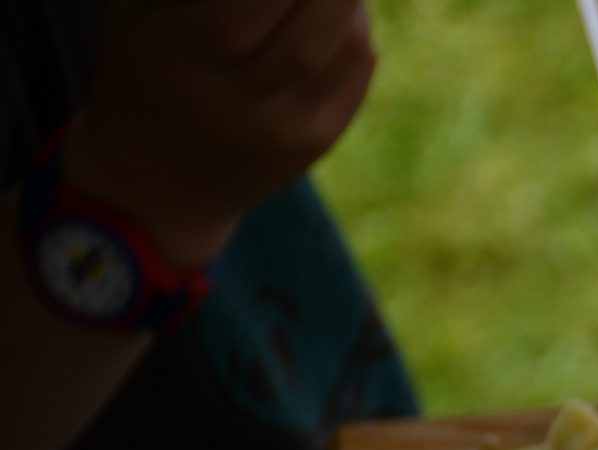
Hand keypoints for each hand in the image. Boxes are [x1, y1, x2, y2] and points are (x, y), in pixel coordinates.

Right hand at [64, 0, 375, 267]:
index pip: (253, 4)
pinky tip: (342, 13)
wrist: (153, 185)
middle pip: (308, 35)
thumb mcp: (141, 17)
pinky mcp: (315, 144)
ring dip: (350, 4)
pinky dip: (357, 35)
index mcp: (180, 58)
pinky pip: (356, 76)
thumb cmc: (144, 71)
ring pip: (345, 52)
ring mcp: (284, 130)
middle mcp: (236, 103)